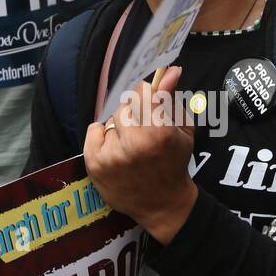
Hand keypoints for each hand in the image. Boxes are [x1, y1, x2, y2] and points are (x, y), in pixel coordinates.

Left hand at [84, 67, 196, 242]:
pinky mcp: (96, 165)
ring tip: (131, 144)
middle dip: (135, 113)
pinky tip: (114, 148)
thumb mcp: (182, 131)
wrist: (163, 205)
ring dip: (120, 127)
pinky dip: (101, 135)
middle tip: (144, 131)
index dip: (147, 94)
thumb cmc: (174, 165)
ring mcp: (112, 156)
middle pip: (127, 106)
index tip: (150, 101)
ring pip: (112, 119)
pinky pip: (93, 131)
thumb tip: (170, 71)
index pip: (143, 93)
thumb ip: (171, 100)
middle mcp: (133, 145)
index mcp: (159, 134)